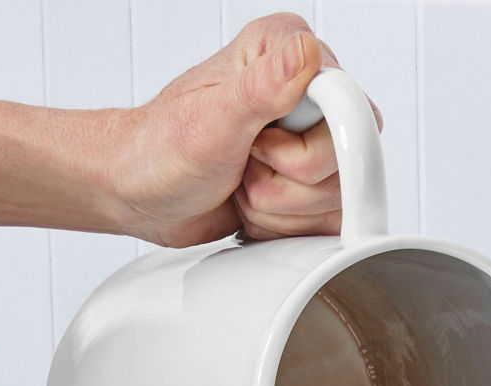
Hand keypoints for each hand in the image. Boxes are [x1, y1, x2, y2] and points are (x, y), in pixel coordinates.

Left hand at [112, 13, 381, 246]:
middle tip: (246, 165)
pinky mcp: (310, 186)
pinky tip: (254, 205)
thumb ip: (263, 85)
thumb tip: (306, 53)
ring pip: (336, 198)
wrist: (143, 191)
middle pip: (346, 161)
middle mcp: (309, 94)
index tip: (261, 145)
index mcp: (290, 53)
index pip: (347, 107)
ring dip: (279, 208)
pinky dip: (284, 227)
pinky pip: (325, 222)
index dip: (309, 144)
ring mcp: (312, 143)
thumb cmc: (162, 147)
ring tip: (243, 184)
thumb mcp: (212, 116)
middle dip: (288, 183)